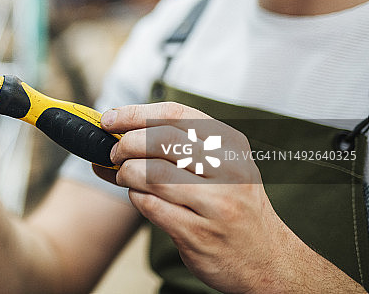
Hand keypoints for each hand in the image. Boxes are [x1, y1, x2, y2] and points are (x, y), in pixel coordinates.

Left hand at [95, 102, 330, 292]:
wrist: (268, 261)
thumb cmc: (233, 206)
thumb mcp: (220, 167)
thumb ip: (176, 146)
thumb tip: (116, 131)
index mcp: (230, 145)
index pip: (175, 115)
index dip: (134, 114)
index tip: (108, 119)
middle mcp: (228, 171)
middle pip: (160, 141)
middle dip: (126, 144)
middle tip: (114, 153)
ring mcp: (215, 204)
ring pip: (151, 174)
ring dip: (127, 174)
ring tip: (125, 177)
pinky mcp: (199, 233)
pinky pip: (151, 206)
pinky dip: (136, 198)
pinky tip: (139, 198)